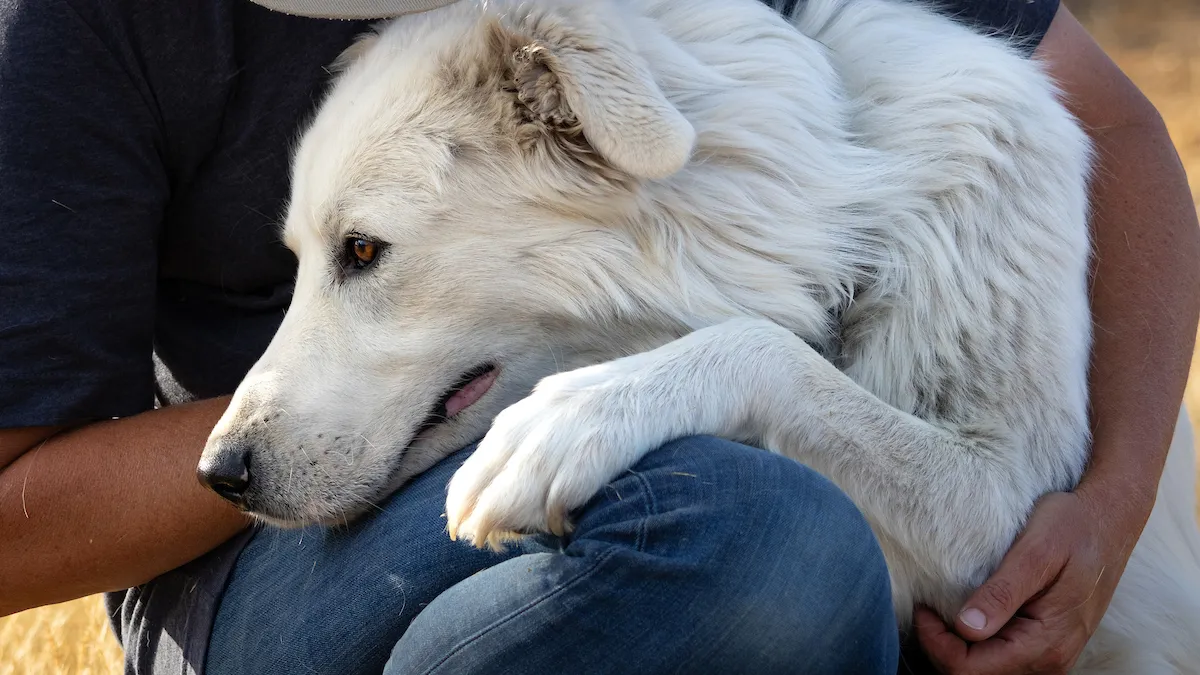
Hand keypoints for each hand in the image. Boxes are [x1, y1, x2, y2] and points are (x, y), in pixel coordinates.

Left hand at [444, 355, 671, 550]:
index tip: (454, 514)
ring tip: (487, 536)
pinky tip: (554, 527)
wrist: (726, 368)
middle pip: (503, 449)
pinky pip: (580, 467)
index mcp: (557, 395)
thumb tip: (538, 493)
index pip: (498, 438)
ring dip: (505, 503)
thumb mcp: (607, 414)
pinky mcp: (624, 423)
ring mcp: (593, 409)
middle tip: (461, 534)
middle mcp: (565, 398)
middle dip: (476, 494)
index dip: (472, 479)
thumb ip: (571, 441)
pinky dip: (561, 498)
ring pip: (531, 462)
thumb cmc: (667, 401)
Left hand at [914, 490, 1140, 673]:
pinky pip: (1000, 657)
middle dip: (943, 646)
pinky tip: (967, 613)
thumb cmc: (1073, 528)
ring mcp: (1049, 655)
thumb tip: (967, 628)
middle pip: (975, 674)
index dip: (937, 643)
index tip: (925, 606)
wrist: (1108, 521)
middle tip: (929, 606)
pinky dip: (975, 641)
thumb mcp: (1036, 552)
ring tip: (944, 608)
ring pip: (985, 669)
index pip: (970, 669)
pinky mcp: (1046, 644)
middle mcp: (1050, 660)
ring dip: (957, 646)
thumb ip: (1003, 593)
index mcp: (1046, 644)